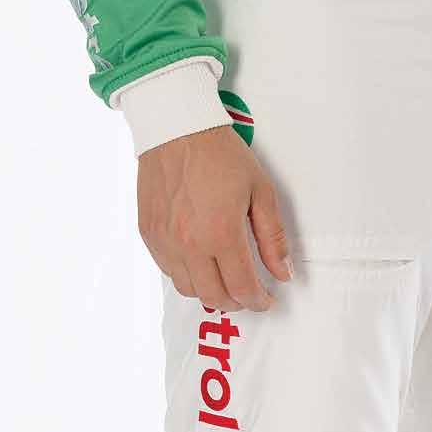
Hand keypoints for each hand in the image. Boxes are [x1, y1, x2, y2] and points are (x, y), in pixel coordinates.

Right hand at [137, 125, 294, 310]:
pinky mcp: (149, 233)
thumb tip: (282, 273)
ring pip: (187, 288)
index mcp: (221, 233)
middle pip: (213, 297)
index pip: (242, 287)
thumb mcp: (260, 190)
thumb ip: (273, 237)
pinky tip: (199, 260)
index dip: (258, 300)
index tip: (266, 299)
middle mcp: (189, 244)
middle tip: (248, 294)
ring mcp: (165, 241)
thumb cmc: (221, 155)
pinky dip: (186, 274)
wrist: (177, 129)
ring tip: (224, 279)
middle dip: (235, 303)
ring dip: (209, 291)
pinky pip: (167, 269)